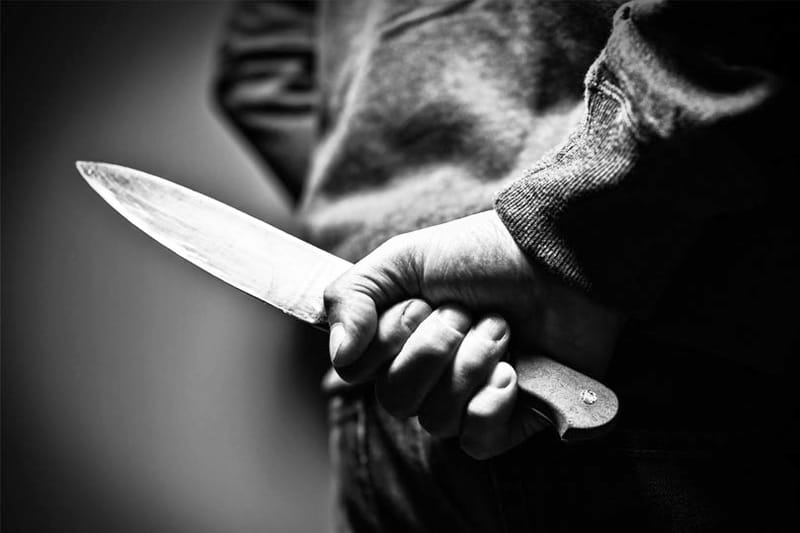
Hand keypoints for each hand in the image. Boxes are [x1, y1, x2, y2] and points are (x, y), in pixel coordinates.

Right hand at [324, 210, 623, 457]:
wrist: (557, 260)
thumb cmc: (480, 255)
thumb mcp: (404, 258)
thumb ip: (353, 297)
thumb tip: (339, 355)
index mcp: (396, 341)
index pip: (355, 372)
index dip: (387, 341)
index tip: (420, 303)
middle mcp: (426, 376)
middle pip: (395, 401)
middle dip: (434, 349)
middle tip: (466, 311)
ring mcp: (467, 399)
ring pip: (437, 419)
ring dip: (471, 364)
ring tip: (501, 326)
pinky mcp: (510, 418)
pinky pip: (478, 442)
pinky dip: (493, 404)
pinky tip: (513, 371)